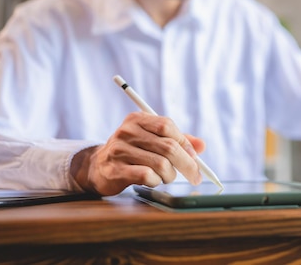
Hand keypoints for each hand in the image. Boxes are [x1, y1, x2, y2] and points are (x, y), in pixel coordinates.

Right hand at [70, 112, 205, 195]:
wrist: (98, 167)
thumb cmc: (133, 152)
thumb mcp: (153, 140)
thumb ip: (178, 141)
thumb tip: (201, 146)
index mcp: (137, 119)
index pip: (167, 125)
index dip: (184, 142)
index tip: (195, 157)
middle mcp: (127, 131)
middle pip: (167, 146)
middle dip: (187, 163)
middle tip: (195, 176)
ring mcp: (119, 150)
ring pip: (160, 164)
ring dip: (170, 175)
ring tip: (167, 177)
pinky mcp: (115, 170)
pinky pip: (146, 176)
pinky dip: (156, 181)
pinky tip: (153, 180)